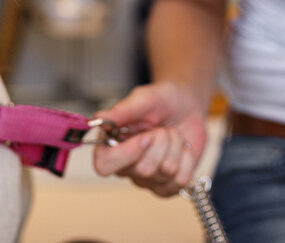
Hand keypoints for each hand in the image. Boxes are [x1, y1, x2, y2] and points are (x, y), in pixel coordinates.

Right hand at [92, 82, 207, 196]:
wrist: (187, 106)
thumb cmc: (162, 100)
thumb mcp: (143, 99)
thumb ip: (121, 110)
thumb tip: (98, 119)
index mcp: (111, 144)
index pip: (104, 165)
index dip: (126, 155)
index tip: (146, 137)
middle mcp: (126, 166)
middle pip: (143, 170)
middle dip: (161, 142)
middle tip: (162, 128)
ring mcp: (148, 179)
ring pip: (166, 172)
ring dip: (175, 146)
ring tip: (172, 133)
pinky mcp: (168, 185)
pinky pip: (181, 180)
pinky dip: (187, 159)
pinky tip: (182, 148)